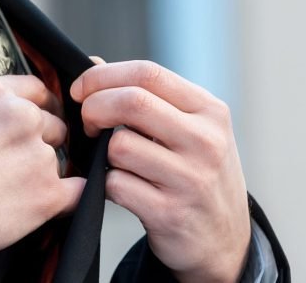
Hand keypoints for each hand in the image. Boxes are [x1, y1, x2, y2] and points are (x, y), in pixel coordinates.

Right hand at [0, 76, 84, 257]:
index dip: (41, 107)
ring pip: (59, 160)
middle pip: (53, 125)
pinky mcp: (48, 192)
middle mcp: (20, 116)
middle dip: (40, 143)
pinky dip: (67, 197)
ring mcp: (38, 154)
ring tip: (10, 191)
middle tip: (13, 165)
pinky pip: (78, 190)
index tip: (41, 118)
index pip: (38, 90)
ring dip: (44, 172)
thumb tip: (3, 122)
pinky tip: (45, 203)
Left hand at [70, 60, 250, 282]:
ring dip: (102, 153)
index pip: (148, 73)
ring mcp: (191, 179)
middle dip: (94, 108)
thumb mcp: (189, 129)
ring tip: (116, 162)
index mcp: (210, 111)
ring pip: (119, 146)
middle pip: (132, 102)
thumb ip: (147, 96)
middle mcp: (206, 141)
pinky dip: (105, 184)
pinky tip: (121, 187)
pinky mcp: (170, 213)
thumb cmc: (197, 174)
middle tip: (87, 123)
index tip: (81, 90)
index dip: (102, 76)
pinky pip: (115, 185)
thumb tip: (93, 64)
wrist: (223, 241)